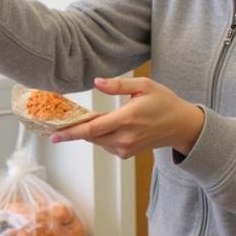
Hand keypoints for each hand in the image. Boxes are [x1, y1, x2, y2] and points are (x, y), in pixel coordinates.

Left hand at [50, 76, 204, 158]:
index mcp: (127, 119)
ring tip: (94, 117)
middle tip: (65, 118)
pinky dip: (101, 135)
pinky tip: (109, 124)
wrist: (181, 126)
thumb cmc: (164, 102)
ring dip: (90, 130)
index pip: (92, 129)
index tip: (54, 136)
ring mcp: (125, 148)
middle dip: (76, 128)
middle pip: (90, 136)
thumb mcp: (144, 85)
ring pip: (96, 141)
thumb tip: (96, 82)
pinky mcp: (126, 153)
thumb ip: (118, 85)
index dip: (71, 132)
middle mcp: (125, 137)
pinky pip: (105, 144)